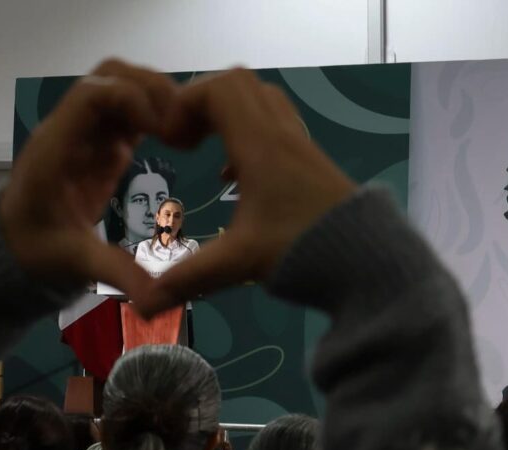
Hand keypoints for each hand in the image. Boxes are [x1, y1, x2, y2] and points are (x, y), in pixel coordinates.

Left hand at [0, 60, 183, 298]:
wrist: (9, 255)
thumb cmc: (33, 255)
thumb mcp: (73, 262)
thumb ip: (114, 271)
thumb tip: (153, 299)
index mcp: (55, 149)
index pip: (91, 95)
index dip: (130, 99)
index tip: (160, 127)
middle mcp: (68, 132)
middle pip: (108, 77)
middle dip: (148, 89)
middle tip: (181, 123)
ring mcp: (83, 137)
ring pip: (119, 89)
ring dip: (153, 99)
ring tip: (183, 131)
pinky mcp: (96, 149)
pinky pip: (125, 114)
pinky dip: (151, 117)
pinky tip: (175, 141)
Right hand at [134, 69, 355, 317]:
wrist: (367, 261)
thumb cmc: (300, 251)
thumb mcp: (237, 264)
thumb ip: (186, 279)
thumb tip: (140, 306)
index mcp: (259, 146)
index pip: (219, 90)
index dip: (185, 102)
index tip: (169, 139)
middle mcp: (280, 134)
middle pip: (238, 85)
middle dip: (201, 103)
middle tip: (181, 137)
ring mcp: (298, 145)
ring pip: (259, 100)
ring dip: (225, 115)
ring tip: (202, 149)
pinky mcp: (309, 161)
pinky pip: (273, 124)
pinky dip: (245, 134)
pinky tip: (232, 175)